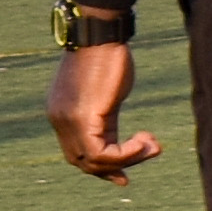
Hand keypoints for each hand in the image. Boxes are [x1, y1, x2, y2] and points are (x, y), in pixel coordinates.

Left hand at [44, 41, 157, 181]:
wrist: (101, 35)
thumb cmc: (107, 58)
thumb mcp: (104, 96)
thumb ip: (105, 120)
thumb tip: (117, 142)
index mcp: (61, 115)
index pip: (77, 154)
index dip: (102, 167)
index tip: (125, 174)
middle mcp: (59, 120)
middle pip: (84, 162)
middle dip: (118, 166)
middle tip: (148, 151)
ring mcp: (67, 120)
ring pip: (94, 162)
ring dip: (129, 159)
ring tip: (152, 144)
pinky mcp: (82, 117)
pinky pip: (102, 153)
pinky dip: (126, 153)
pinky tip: (144, 141)